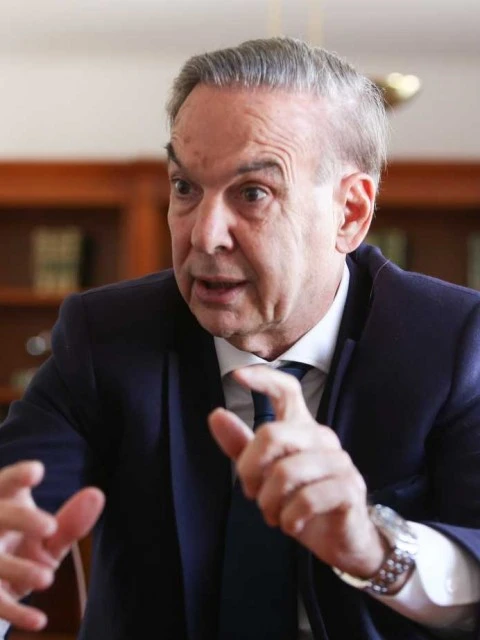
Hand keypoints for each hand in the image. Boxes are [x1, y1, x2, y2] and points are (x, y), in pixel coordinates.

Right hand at [0, 460, 104, 630]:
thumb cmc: (25, 547)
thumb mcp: (49, 537)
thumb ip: (71, 520)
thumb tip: (97, 495)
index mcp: (3, 503)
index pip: (5, 483)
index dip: (17, 476)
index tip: (37, 471)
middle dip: (20, 518)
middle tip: (50, 526)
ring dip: (16, 569)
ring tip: (47, 578)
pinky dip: (16, 612)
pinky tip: (39, 621)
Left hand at [209, 365, 385, 577]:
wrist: (343, 538)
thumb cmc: (302, 500)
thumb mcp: (265, 475)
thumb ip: (242, 446)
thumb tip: (215, 415)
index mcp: (301, 428)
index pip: (286, 390)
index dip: (263, 378)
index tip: (237, 376)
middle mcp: (321, 438)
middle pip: (273, 435)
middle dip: (250, 469)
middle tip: (251, 493)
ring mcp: (338, 462)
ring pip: (286, 472)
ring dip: (269, 502)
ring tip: (273, 515)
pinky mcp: (349, 489)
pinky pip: (306, 499)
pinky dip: (289, 518)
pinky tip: (292, 525)